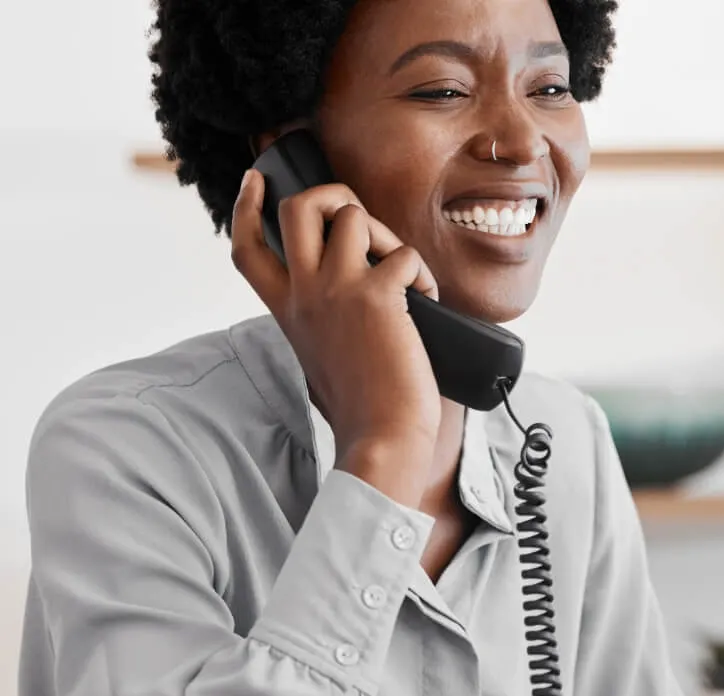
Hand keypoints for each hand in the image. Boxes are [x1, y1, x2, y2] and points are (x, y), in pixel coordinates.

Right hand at [230, 168, 441, 505]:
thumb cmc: (362, 407)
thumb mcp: (320, 354)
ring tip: (403, 272)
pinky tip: (429, 301)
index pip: (246, 247)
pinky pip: (404, 255)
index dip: (247, 206)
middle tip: (360, 222)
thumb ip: (321, 317)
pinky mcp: (378, 297)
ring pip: (352, 215)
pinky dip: (424, 273)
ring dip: (386, 234)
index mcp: (286, 309)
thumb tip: (356, 290)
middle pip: (297, 207)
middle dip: (332, 195)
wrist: (381, 437)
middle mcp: (304, 293)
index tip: (258, 180)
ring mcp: (337, 291)